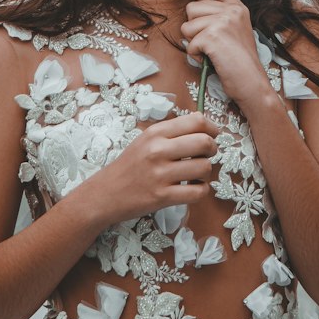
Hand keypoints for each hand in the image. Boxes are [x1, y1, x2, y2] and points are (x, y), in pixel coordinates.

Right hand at [78, 112, 222, 232]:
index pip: (196, 121)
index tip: (213, 135)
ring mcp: (160, 174)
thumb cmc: (129, 166)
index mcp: (155, 133)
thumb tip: (203, 123)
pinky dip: (201, 190)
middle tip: (207, 155)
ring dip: (206, 172)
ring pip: (204, 168)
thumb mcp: (145, 140)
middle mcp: (158, 150)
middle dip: (213, 149)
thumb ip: (171, 132)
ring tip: (196, 174)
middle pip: (204, 143)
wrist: (105, 193)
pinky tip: (192, 188)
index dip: (212, 128)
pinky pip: (197, 192)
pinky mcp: (162, 196)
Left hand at [181, 0, 271, 110]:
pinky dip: (196, 56)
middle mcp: (232, 10)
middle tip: (212, 42)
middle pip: (191, 7)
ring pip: (186, 26)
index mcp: (238, 7)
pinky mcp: (214, 37)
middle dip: (194, 28)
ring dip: (194, 43)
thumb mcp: (236, 30)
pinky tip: (212, 60)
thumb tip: (194, 9)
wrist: (252, 85)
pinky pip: (189, 44)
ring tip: (213, 52)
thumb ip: (221, 16)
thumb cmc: (240, 63)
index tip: (208, 15)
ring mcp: (223, 22)